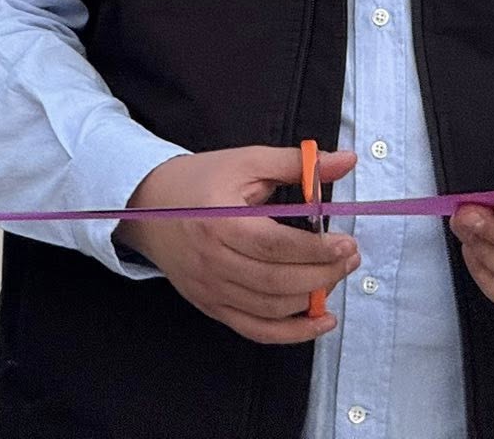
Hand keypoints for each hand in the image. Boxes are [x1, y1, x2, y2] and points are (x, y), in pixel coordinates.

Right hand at [115, 146, 359, 344]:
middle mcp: (213, 261)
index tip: (346, 243)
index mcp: (219, 222)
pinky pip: (256, 331)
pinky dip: (292, 333)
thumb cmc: (197, 181)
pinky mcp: (211, 305)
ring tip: (333, 277)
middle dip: (324, 273)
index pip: (276, 246)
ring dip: (312, 298)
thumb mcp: (244, 162)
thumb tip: (347, 161)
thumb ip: (295, 164)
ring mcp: (211, 288)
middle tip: (349, 258)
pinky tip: (320, 320)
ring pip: (272, 309)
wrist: (144, 205)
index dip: (317, 250)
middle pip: (278, 281)